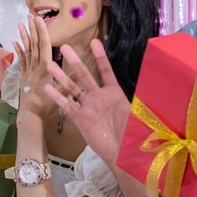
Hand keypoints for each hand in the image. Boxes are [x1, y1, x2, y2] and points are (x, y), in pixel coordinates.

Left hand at [12, 14, 58, 123]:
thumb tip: (78, 67)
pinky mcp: (23, 75)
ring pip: (26, 50)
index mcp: (45, 68)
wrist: (31, 116)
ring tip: (20, 24)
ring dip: (24, 36)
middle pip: (34, 45)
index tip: (39, 20)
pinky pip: (21, 60)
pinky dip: (19, 50)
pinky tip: (15, 42)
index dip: (41, 32)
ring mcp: (28, 70)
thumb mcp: (62, 93)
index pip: (44, 46)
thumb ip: (69, 80)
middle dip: (33, 30)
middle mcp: (35, 67)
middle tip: (30, 16)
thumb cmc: (48, 106)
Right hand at [43, 40, 129, 162]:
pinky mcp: (79, 118)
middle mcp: (98, 97)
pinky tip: (47, 88)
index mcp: (114, 93)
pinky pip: (67, 105)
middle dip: (75, 61)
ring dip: (61, 77)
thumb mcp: (137, 114)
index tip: (94, 42)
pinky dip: (57, 97)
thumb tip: (149, 86)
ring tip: (50, 64)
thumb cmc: (133, 134)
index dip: (100, 57)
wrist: (123, 154)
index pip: (105, 71)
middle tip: (66, 47)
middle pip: (85, 75)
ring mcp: (88, 107)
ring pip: (72, 88)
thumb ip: (137, 99)